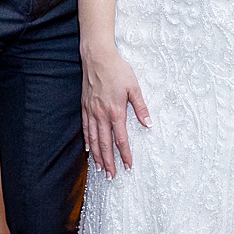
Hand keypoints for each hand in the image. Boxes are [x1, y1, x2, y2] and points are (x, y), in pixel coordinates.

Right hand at [81, 43, 149, 177]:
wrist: (97, 57)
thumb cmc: (117, 70)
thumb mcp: (134, 87)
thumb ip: (141, 107)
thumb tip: (148, 124)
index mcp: (116, 111)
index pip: (121, 139)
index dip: (124, 154)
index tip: (128, 166)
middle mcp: (101, 114)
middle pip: (105, 144)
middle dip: (109, 162)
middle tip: (111, 176)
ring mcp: (91, 111)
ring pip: (93, 139)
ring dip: (97, 156)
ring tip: (100, 169)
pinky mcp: (85, 106)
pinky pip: (85, 128)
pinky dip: (87, 141)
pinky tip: (89, 149)